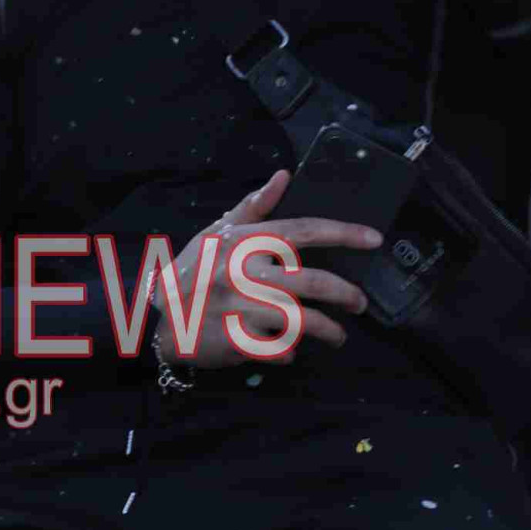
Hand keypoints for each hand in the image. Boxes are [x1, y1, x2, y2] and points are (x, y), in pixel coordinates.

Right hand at [153, 169, 381, 369]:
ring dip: (329, 331)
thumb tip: (284, 177)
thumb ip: (253, 207)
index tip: (374, 239)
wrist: (156, 319)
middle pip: (314, 282)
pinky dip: (290, 352)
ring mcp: (243, 309)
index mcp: (245, 244)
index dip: (344, 233)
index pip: (304, 231)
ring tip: (337, 336)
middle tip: (359, 304)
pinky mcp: (239, 341)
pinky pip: (280, 350)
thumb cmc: (188, 273)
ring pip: (305, 321)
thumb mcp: (214, 234)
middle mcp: (247, 274)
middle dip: (347, 294)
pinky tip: (290, 351)